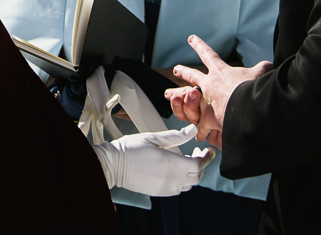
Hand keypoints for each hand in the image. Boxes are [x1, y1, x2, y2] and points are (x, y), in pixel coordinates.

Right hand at [91, 125, 214, 195]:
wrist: (112, 165)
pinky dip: (182, 180)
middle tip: (197, 152)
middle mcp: (171, 178)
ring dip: (192, 173)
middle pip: (197, 176)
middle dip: (201, 164)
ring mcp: (166, 188)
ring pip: (189, 184)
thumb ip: (176, 136)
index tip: (208, 150)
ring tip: (185, 160)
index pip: (198, 164)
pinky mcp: (160, 192)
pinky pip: (178, 189)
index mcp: (171, 163)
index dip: (206, 157)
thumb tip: (192, 129)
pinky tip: (174, 169)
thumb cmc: (131, 148)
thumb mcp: (154, 137)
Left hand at [168, 36, 271, 149]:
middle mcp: (209, 85)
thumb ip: (262, 69)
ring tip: (169, 94)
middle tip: (176, 69)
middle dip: (184, 71)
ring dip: (178, 96)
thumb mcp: (260, 74)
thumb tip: (269, 65)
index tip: (191, 39)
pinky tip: (198, 134)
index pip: (208, 55)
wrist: (248, 108)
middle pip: (193, 76)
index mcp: (220, 72)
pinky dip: (201, 130)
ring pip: (188, 99)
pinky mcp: (208, 119)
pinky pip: (201, 125)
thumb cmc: (254, 89)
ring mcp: (206, 102)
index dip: (199, 46)